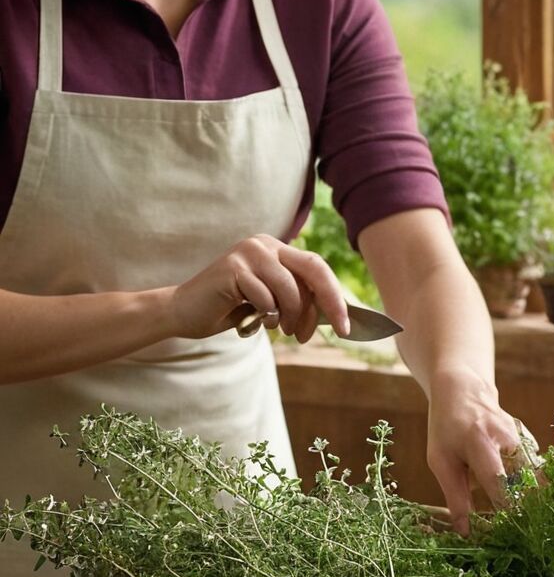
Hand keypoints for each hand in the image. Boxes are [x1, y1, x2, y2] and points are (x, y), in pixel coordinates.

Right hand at [169, 235, 350, 341]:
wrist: (185, 313)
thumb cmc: (231, 310)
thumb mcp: (273, 303)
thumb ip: (299, 299)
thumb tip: (337, 314)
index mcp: (277, 249)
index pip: (318, 268)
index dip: (335, 297)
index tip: (345, 326)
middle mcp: (265, 244)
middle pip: (313, 270)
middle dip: (327, 304)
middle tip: (333, 332)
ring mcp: (248, 252)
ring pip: (290, 289)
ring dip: (290, 317)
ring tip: (281, 329)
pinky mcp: (232, 267)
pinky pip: (265, 297)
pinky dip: (265, 315)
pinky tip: (253, 319)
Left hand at [426, 367, 534, 534]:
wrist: (463, 390)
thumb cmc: (446, 428)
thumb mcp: (440, 461)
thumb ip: (455, 496)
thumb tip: (465, 531)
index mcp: (481, 443)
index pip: (499, 482)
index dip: (506, 510)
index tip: (507, 532)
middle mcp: (508, 439)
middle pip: (527, 482)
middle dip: (528, 509)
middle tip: (524, 533)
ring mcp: (522, 438)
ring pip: (536, 478)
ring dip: (533, 500)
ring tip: (530, 522)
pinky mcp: (528, 440)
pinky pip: (536, 470)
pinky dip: (533, 488)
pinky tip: (531, 502)